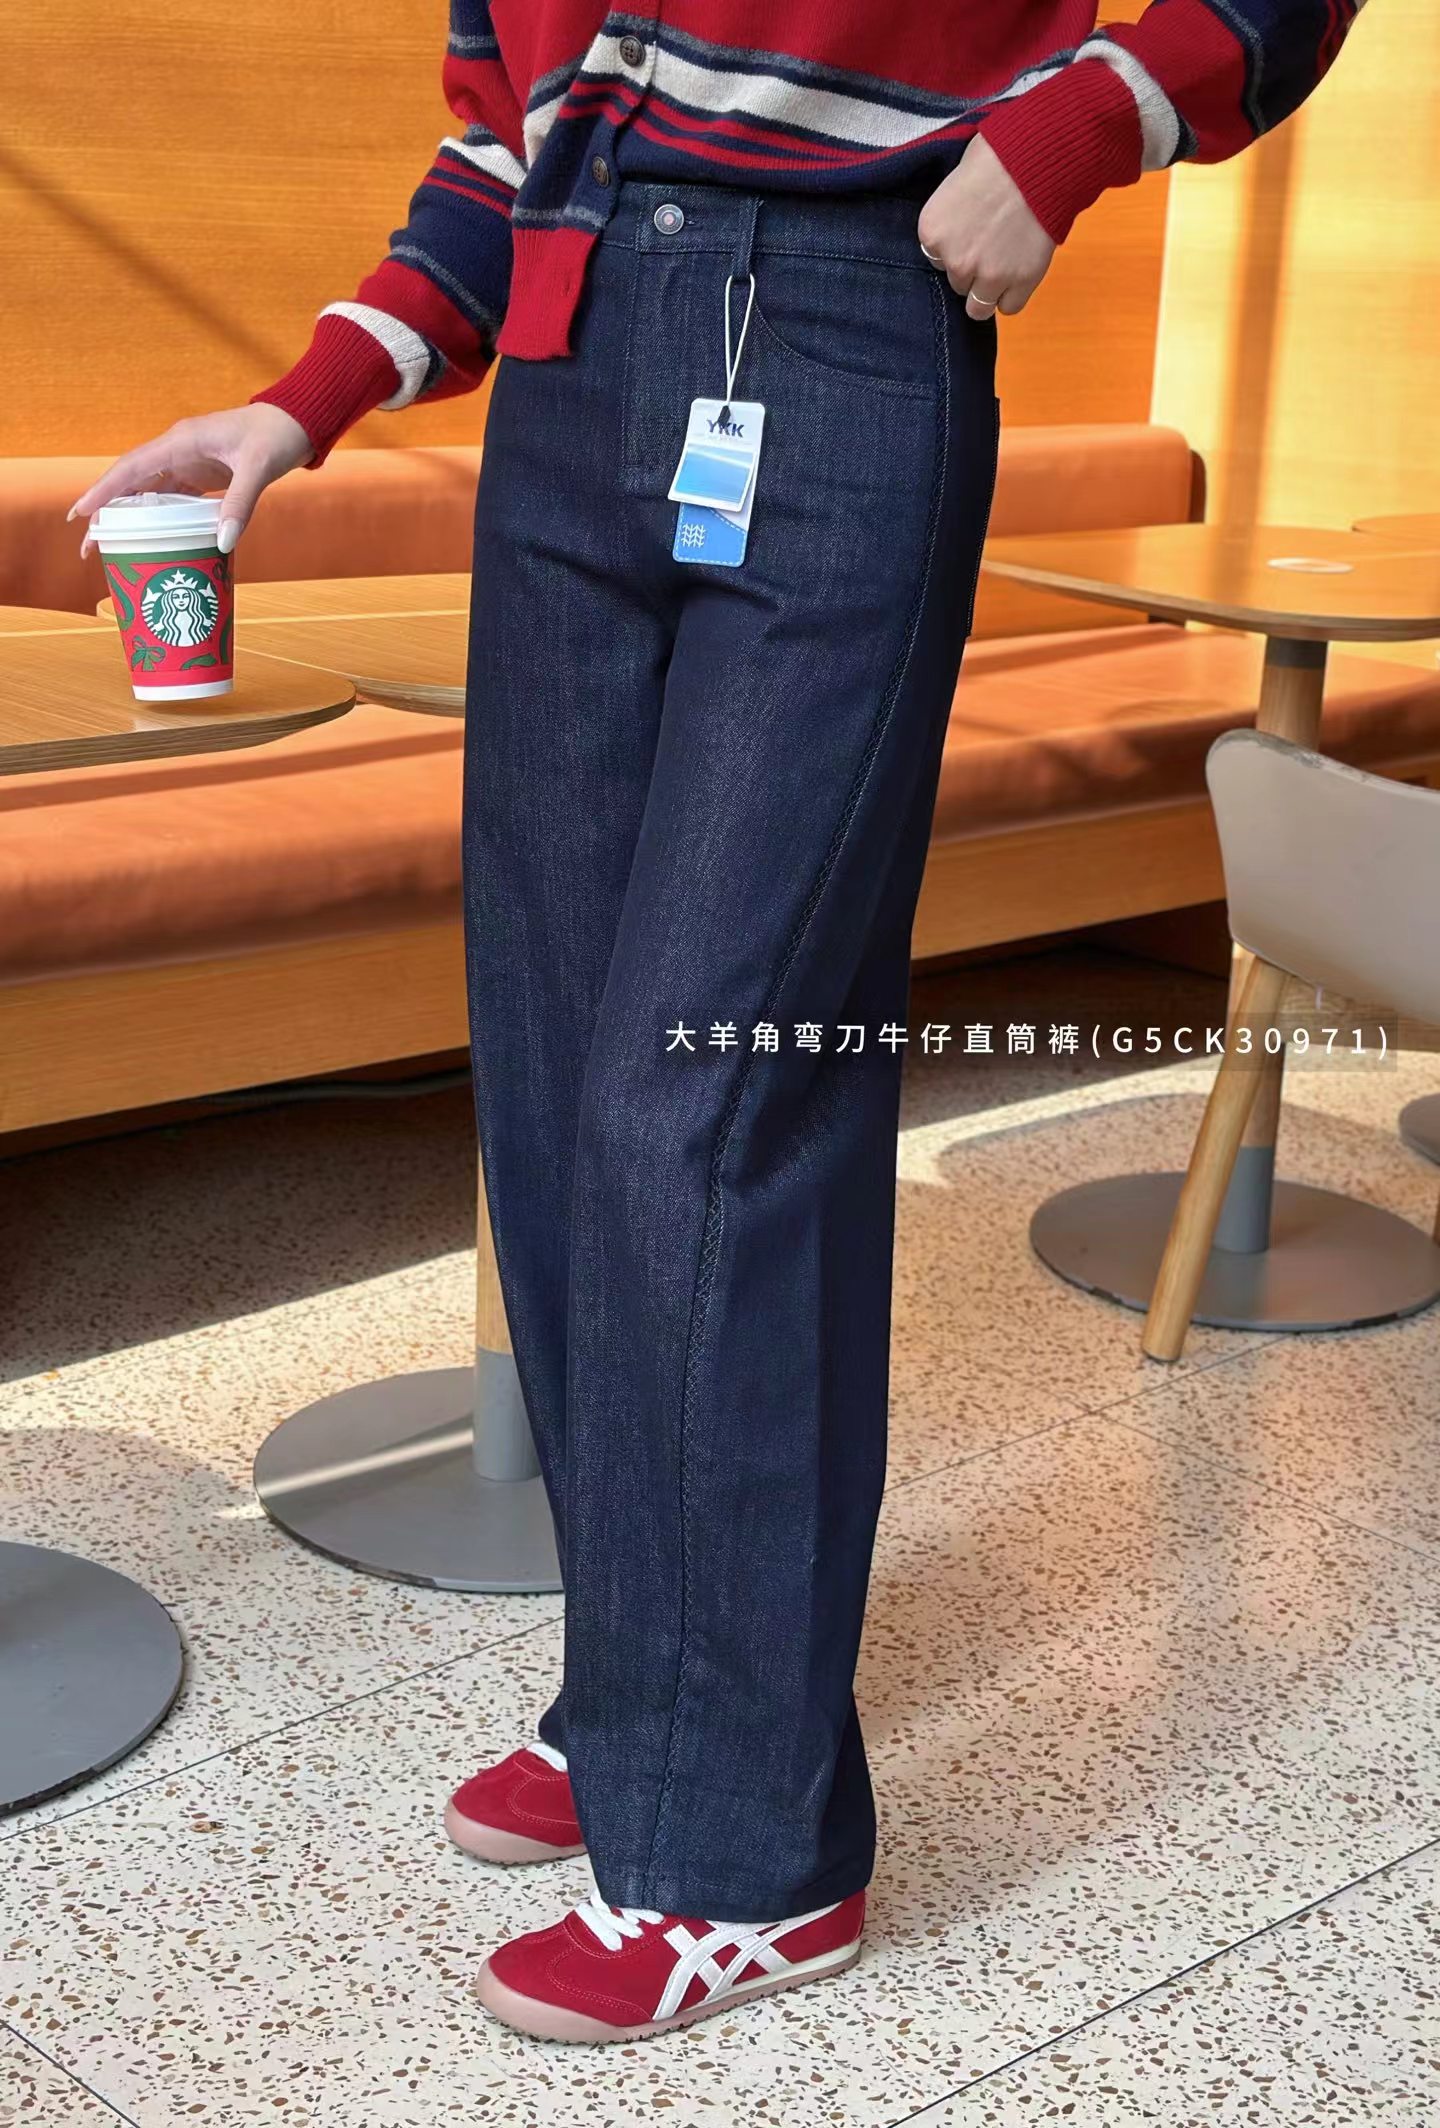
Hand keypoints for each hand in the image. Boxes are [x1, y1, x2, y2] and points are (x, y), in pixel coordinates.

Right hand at [68, 403, 314, 557]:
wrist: (298, 420)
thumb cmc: (277, 436)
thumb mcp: (259, 468)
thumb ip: (239, 503)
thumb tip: (222, 542)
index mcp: (181, 441)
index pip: (131, 468)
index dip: (103, 491)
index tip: (80, 515)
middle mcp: (177, 449)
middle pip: (131, 482)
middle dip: (107, 512)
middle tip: (88, 546)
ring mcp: (188, 461)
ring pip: (148, 491)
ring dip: (128, 518)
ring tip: (109, 547)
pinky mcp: (202, 472)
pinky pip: (171, 497)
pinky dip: (157, 517)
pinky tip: (149, 538)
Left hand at [917, 135, 1056, 319]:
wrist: (1039, 158)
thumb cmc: (999, 157)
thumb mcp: (955, 180)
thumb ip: (951, 216)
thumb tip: (959, 228)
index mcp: (931, 233)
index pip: (937, 259)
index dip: (957, 246)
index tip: (972, 232)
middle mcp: (955, 260)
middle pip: (958, 283)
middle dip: (973, 267)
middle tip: (993, 242)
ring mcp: (988, 275)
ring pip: (978, 307)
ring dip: (989, 290)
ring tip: (1004, 263)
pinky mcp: (1020, 281)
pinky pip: (1009, 307)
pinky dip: (1014, 294)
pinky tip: (1020, 271)